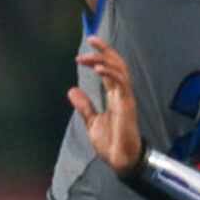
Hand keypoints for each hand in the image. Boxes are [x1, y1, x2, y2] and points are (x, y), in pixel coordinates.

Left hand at [68, 36, 143, 176]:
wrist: (120, 159)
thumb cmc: (110, 143)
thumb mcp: (92, 121)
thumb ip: (84, 106)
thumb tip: (72, 90)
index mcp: (115, 96)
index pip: (110, 70)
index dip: (101, 55)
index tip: (88, 45)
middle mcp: (122, 93)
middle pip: (117, 64)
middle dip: (105, 50)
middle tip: (91, 40)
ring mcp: (126, 98)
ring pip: (120, 70)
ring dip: (103, 60)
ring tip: (87, 57)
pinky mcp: (127, 105)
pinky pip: (121, 83)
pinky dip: (110, 74)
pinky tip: (97, 69)